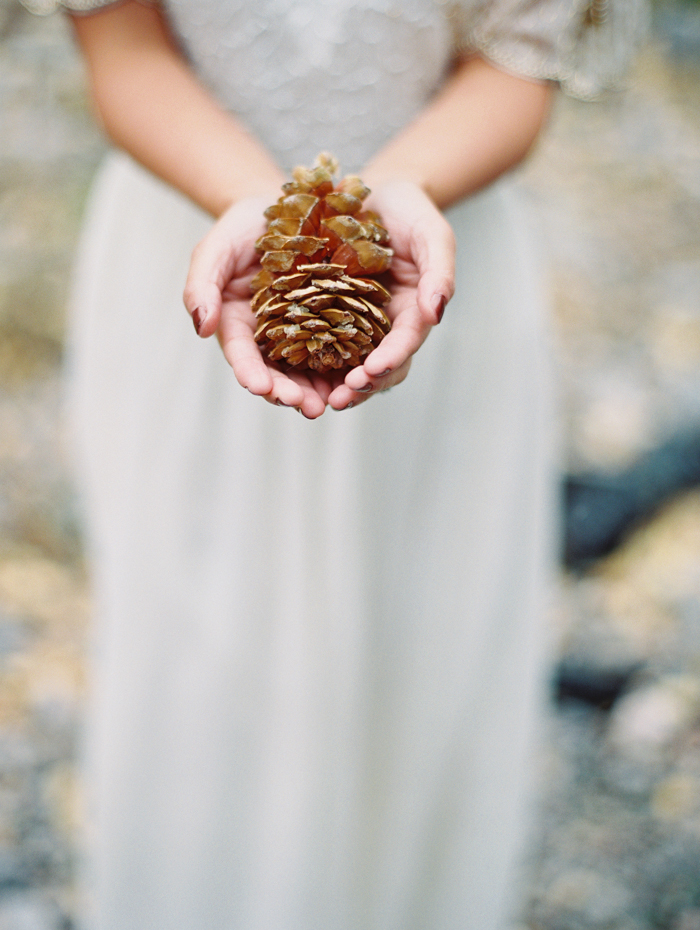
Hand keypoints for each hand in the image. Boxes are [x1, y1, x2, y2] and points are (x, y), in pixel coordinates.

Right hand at [183, 195, 329, 417]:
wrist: (287, 206)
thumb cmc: (243, 225)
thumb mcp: (216, 247)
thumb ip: (201, 284)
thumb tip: (202, 328)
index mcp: (240, 324)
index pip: (242, 354)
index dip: (250, 372)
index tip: (259, 386)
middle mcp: (271, 336)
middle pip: (277, 372)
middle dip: (289, 392)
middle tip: (305, 406)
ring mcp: (304, 331)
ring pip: (309, 370)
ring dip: (317, 390)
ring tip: (330, 403)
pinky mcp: (333, 322)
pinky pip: (340, 349)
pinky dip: (346, 368)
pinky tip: (358, 379)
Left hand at [327, 179, 455, 410]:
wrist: (370, 192)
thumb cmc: (409, 211)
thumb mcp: (432, 234)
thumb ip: (440, 271)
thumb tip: (436, 314)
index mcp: (411, 313)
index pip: (404, 343)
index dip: (391, 360)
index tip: (373, 369)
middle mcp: (383, 326)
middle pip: (377, 367)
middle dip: (361, 386)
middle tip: (340, 398)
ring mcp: (353, 323)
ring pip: (346, 365)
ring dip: (332, 385)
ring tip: (316, 399)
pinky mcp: (323, 315)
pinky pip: (316, 343)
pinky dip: (307, 361)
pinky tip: (288, 371)